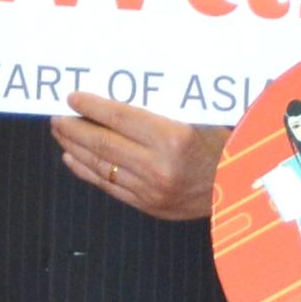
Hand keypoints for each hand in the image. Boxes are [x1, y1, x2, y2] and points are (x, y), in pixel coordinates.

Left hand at [54, 89, 225, 220]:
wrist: (243, 187)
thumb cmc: (224, 144)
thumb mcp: (199, 119)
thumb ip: (160, 111)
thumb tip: (117, 96)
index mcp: (175, 137)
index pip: (120, 118)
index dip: (91, 107)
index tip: (73, 98)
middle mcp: (160, 166)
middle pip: (104, 143)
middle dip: (75, 128)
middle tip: (57, 116)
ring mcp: (153, 190)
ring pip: (102, 166)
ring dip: (75, 148)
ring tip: (60, 134)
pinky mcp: (150, 206)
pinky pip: (110, 187)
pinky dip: (87, 171)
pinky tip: (73, 159)